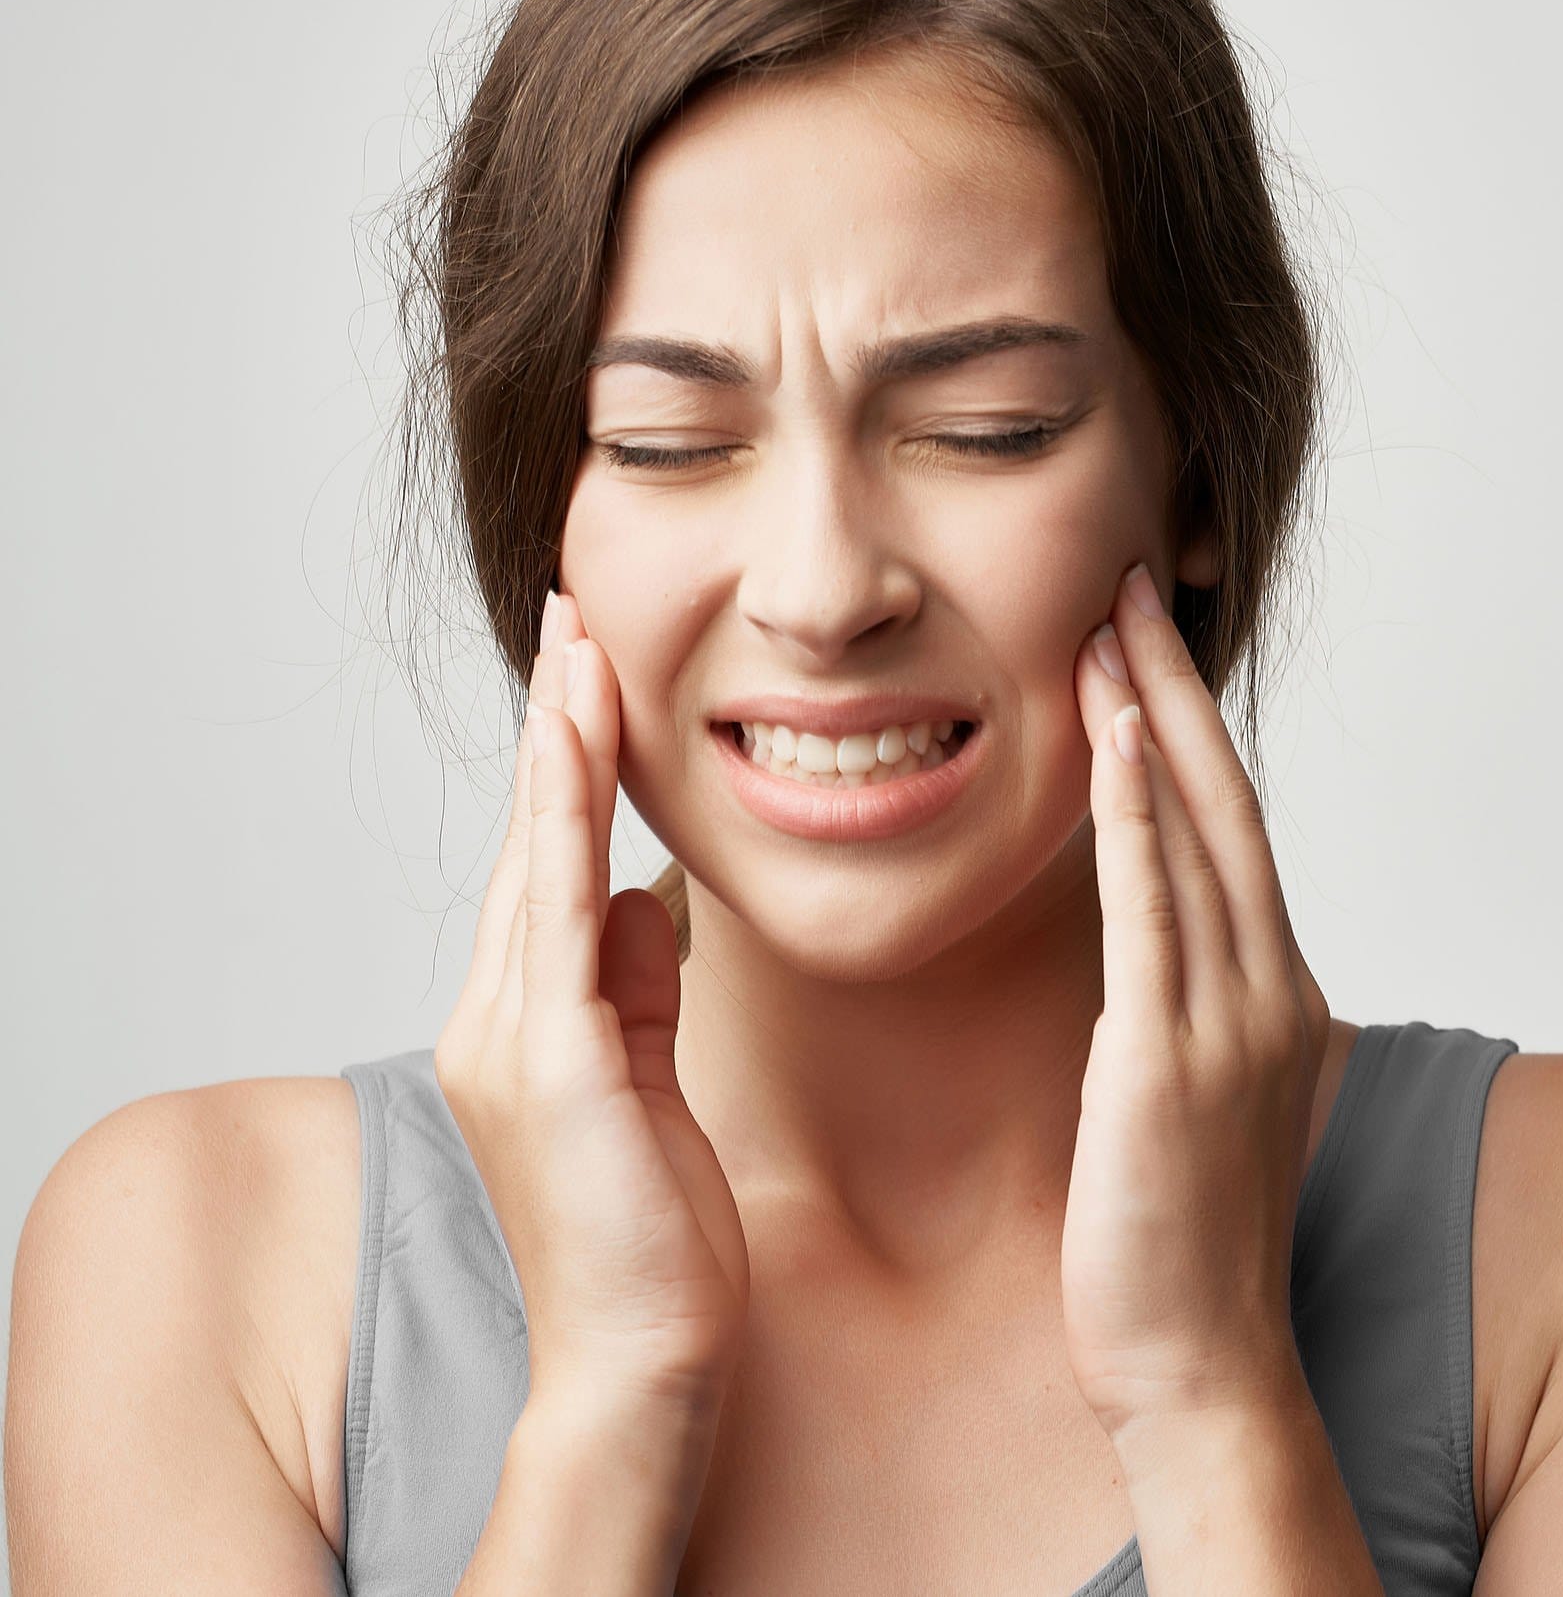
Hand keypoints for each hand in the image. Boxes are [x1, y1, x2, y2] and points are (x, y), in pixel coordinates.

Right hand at [435, 590, 750, 1409]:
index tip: (587, 673)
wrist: (642, 1357)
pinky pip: (558, 913)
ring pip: (535, 857)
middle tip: (574, 614)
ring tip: (579, 642)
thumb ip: (639, 989)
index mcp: (527, 1024)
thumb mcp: (653, 1081)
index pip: (546, 866)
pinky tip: (583, 746)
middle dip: (555, 725)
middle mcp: (499, 1019)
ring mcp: (513, 1039)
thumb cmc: (654, 1237)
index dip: (566, 767)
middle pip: (528, 840)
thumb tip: (641, 898)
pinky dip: (567, 821)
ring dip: (560, 744)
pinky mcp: (551, 1064)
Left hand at [1059, 560, 1336, 1440]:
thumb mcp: (1191, 1106)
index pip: (1231, 828)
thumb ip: (1177, 1018)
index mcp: (1269, 995)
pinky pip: (1154, 911)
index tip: (1145, 642)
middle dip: (1176, 685)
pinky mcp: (1167, 1063)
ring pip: (1195, 832)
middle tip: (1131, 581)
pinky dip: (1141, 814)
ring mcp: (1228, 1023)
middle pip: (1225, 801)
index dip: (1192, 726)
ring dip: (1154, 716)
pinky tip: (1116, 735)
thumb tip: (1140, 965)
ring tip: (1108, 621)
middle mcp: (1265, 989)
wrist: (1201, 1370)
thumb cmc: (1180, 1251)